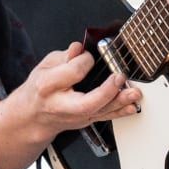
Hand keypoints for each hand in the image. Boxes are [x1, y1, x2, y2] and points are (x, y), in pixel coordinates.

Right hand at [17, 42, 140, 142]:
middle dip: (106, 91)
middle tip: (119, 77)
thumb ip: (65, 56)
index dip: (84, 60)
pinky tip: (132, 106)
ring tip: (134, 92)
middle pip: (87, 102)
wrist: (34, 115)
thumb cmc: (40, 88)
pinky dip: (121, 112)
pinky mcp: (86, 120)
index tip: (88, 55)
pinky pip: (105, 117)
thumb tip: (79, 47)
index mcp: (48, 86)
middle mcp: (62, 105)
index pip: (71, 72)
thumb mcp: (46, 65)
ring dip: (120, 102)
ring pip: (100, 112)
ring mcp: (75, 116)